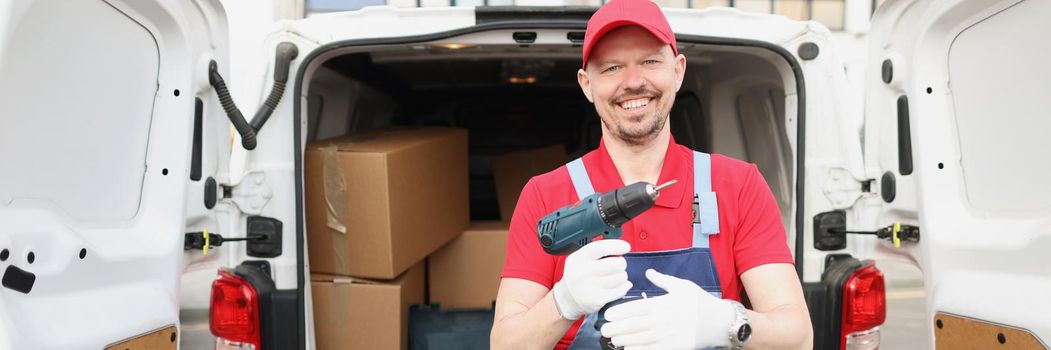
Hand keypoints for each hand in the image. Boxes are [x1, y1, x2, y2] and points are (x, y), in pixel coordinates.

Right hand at [552, 239, 632, 319]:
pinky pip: (620, 290)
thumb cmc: (578, 275)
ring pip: (621, 277)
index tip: (625, 247)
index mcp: (578, 258)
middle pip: (616, 264)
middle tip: (617, 266)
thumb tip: (620, 248)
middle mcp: (583, 272)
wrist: (567, 298)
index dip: (616, 246)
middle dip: (621, 264)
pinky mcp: (597, 300)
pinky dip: (624, 287)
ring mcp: (590, 288)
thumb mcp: (580, 259)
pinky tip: (621, 286)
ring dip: (622, 277)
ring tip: (615, 277)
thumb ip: (597, 252)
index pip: (601, 248)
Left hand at [600, 269, 735, 348]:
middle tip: (604, 329)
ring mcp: (670, 336)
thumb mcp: (682, 286)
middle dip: (618, 328)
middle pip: (636, 325)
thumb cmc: (699, 301)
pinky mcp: (675, 347)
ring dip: (625, 340)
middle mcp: (665, 320)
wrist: (718, 322)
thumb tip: (648, 272)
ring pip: (642, 339)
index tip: (608, 314)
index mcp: (665, 304)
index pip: (638, 308)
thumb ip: (663, 280)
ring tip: (613, 340)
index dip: (621, 312)